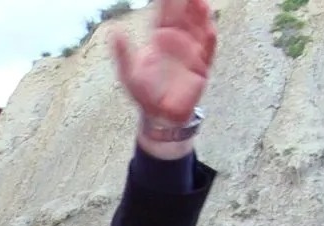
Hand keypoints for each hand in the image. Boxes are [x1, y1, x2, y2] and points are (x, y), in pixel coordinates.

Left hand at [112, 0, 216, 125]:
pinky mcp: (201, 69)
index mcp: (160, 40)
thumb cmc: (145, 94)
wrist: (159, 117)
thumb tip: (113, 31)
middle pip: (184, 16)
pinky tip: (209, 29)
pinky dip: (209, 41)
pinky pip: (207, 52)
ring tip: (200, 2)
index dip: (167, 1)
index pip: (164, 14)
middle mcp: (178, 43)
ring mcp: (191, 54)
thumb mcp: (128, 73)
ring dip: (201, 16)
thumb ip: (122, 53)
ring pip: (198, 29)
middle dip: (187, 1)